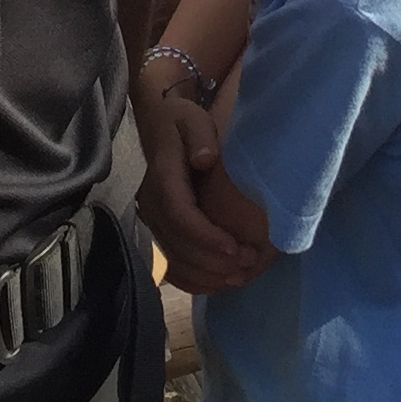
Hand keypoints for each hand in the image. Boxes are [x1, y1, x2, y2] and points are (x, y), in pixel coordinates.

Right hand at [136, 80, 266, 292]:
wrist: (159, 126)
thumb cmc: (182, 123)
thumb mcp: (192, 119)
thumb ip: (200, 136)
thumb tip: (205, 158)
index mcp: (162, 178)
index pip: (180, 215)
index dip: (206, 237)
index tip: (236, 249)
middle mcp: (152, 204)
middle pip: (178, 245)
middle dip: (213, 262)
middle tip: (248, 264)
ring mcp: (153, 221)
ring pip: (174, 260)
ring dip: (207, 275)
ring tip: (241, 276)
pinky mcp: (159, 230)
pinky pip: (172, 264)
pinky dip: (195, 279)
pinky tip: (221, 282)